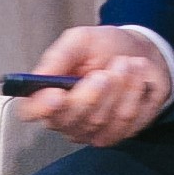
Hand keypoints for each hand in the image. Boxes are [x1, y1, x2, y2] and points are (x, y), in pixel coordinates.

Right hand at [15, 25, 172, 146]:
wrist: (141, 53)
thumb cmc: (106, 48)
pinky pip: (126, 121)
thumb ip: (59, 56)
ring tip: (126, 64)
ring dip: (119, 87)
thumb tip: (41, 76)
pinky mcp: (117, 134)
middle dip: (91, 94)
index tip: (56, 95)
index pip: (31, 111)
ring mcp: (91, 131)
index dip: (41, 107)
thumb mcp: (82, 40)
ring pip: (100, 120)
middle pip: (68, 120)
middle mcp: (65, 118)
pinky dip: (134, 93)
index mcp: (48, 93)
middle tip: (105, 73)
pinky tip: (137, 79)